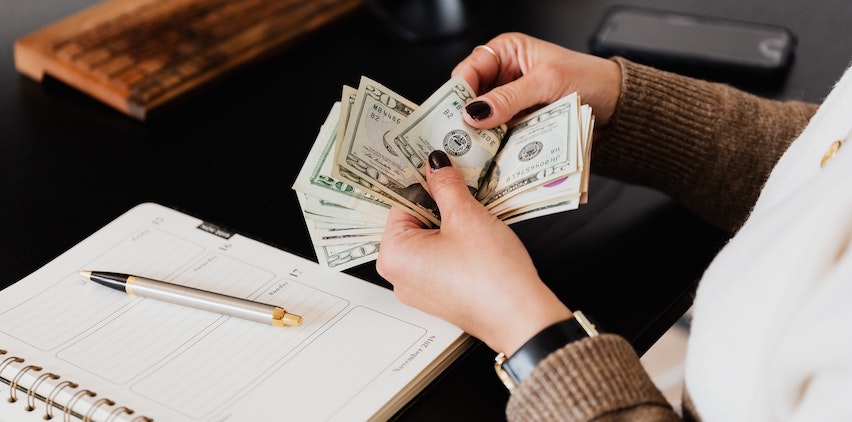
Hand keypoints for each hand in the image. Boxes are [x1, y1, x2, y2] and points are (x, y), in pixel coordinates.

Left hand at [376, 151, 571, 355]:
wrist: (521, 317)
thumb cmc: (490, 275)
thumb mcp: (466, 216)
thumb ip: (446, 185)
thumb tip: (435, 165)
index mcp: (393, 255)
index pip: (400, 203)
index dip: (424, 184)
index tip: (441, 170)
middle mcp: (399, 276)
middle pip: (414, 223)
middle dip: (439, 205)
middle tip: (463, 191)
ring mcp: (419, 289)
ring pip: (430, 241)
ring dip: (451, 225)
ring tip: (475, 218)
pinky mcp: (440, 296)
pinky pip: (440, 260)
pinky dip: (456, 245)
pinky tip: (478, 240)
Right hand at [452, 32, 621, 134]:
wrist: (618, 105)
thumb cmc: (589, 79)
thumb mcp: (546, 82)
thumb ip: (509, 97)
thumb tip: (474, 111)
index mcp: (507, 52)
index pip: (469, 69)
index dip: (459, 91)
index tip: (455, 114)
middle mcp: (505, 76)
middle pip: (472, 98)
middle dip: (468, 117)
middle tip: (461, 136)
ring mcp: (512, 103)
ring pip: (484, 121)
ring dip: (481, 135)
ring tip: (475, 150)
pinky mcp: (520, 124)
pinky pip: (500, 136)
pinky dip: (496, 145)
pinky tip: (492, 155)